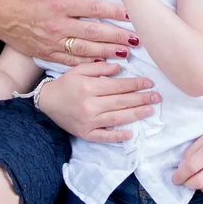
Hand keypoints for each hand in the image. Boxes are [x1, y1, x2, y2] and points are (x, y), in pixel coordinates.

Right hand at [0, 0, 134, 63]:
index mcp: (59, 3)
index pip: (93, 7)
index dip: (114, 11)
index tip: (130, 14)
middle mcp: (58, 24)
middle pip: (94, 31)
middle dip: (118, 36)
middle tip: (137, 39)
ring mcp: (52, 41)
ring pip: (86, 49)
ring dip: (108, 51)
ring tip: (126, 53)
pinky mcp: (46, 53)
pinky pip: (71, 60)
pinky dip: (88, 63)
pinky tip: (103, 64)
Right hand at [34, 62, 158, 143]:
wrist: (46, 102)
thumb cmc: (65, 84)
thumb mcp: (79, 70)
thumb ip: (99, 67)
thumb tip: (120, 67)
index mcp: (89, 87)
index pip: (118, 86)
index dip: (136, 84)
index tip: (149, 83)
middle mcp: (90, 105)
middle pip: (121, 102)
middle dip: (141, 98)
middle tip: (157, 97)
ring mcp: (88, 121)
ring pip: (117, 118)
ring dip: (136, 114)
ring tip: (150, 110)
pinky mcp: (85, 133)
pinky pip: (104, 136)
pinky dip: (117, 136)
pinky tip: (130, 133)